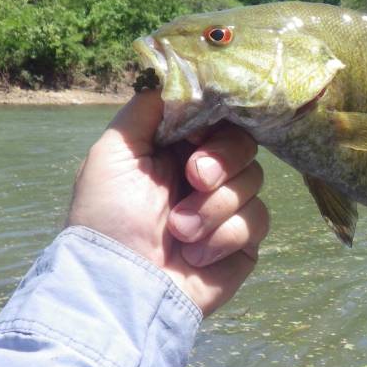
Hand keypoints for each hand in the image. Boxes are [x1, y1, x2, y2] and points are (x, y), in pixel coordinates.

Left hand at [66, 90, 268, 315]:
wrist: (124, 286)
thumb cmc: (109, 217)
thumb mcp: (114, 152)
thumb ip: (147, 109)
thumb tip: (180, 79)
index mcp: (176, 150)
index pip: (219, 119)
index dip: (218, 123)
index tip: (198, 135)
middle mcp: (206, 176)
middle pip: (245, 145)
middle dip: (221, 161)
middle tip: (194, 179)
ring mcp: (227, 209)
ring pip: (254, 182)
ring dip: (214, 207)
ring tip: (179, 232)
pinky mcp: (245, 242)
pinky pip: (257, 220)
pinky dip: (224, 236)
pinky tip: (195, 255)